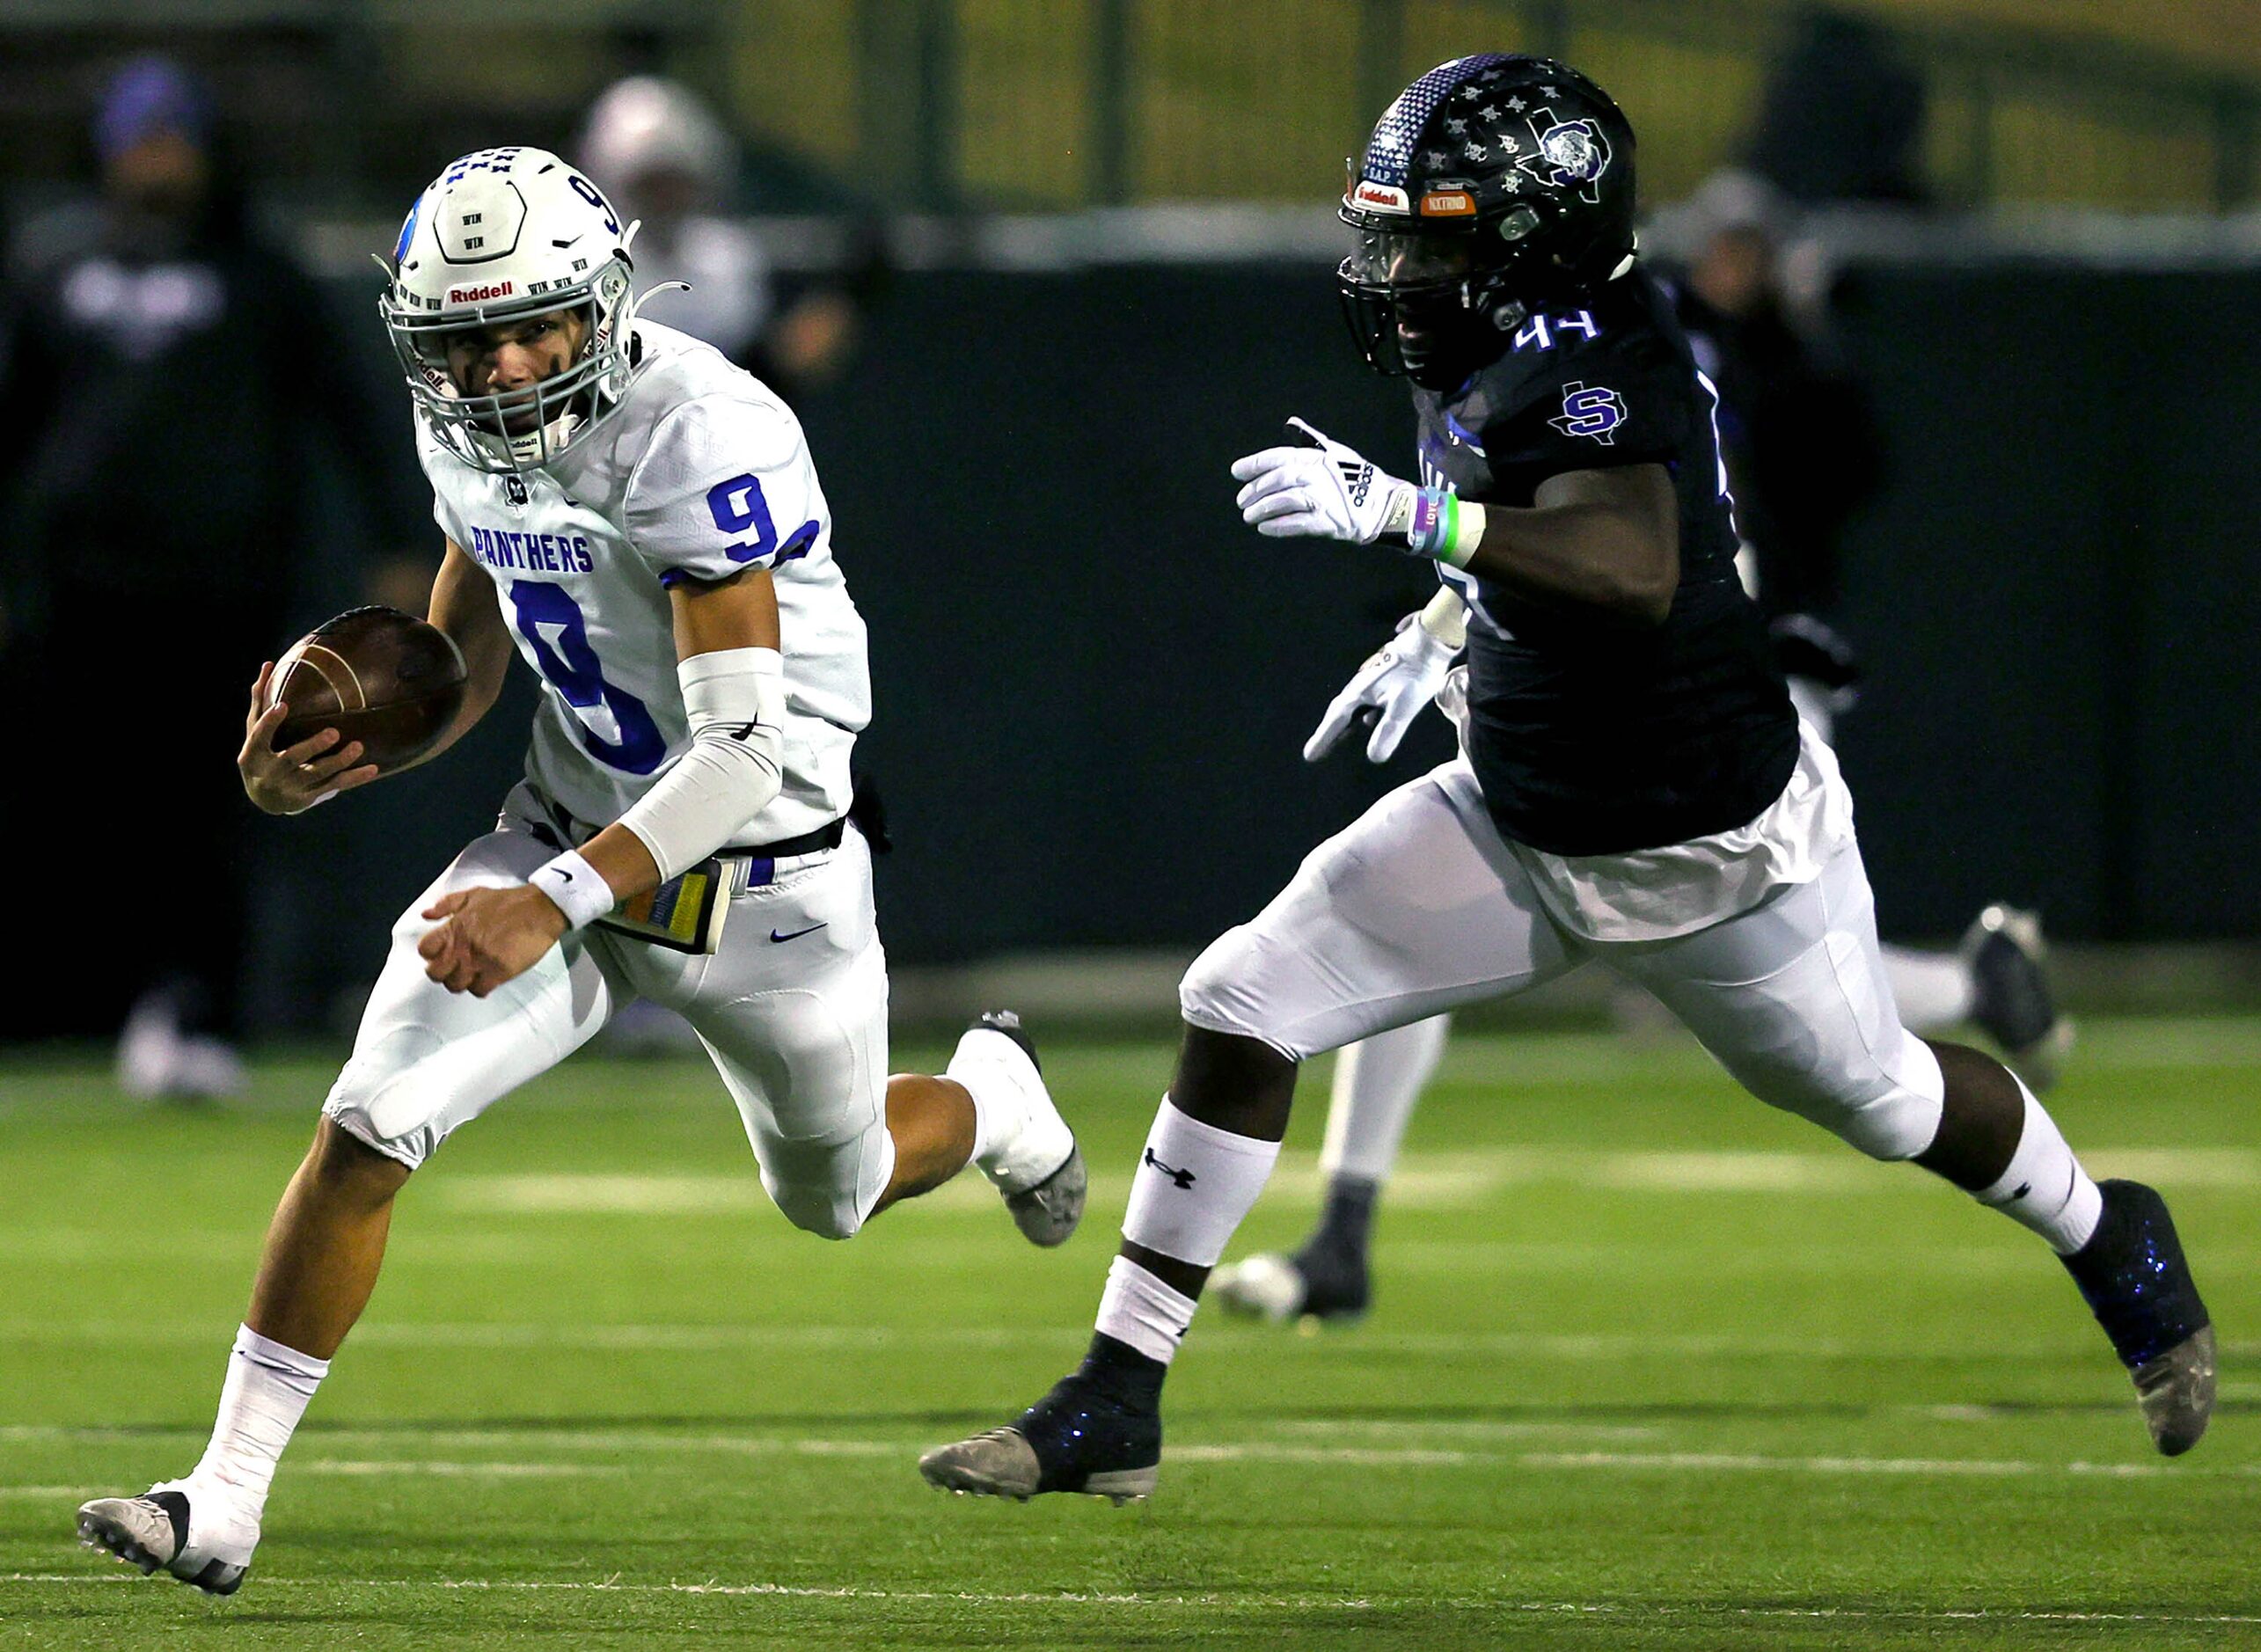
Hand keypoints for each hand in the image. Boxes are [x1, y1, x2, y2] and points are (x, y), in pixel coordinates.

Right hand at [238, 663, 380, 815]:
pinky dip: (354, 778)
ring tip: (358, 746)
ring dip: (339, 761)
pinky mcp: (308, 797)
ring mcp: (290, 787)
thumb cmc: (260, 754)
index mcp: (253, 754)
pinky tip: (373, 769)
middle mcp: (271, 773)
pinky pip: (335, 786)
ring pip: (318, 774)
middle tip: (334, 732)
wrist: (263, 799)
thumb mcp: (254, 733)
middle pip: (292, 758)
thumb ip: (260, 702)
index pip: (260, 736)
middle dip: (313, 746)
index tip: (283, 705)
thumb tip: (268, 664)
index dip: (270, 722)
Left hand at [417, 885, 572, 996]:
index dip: (429, 953)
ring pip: (455, 985)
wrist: (541, 909)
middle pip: (436, 973)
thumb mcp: (474, 894)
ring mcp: (481, 961)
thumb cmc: (510, 901)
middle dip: (441, 972)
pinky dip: (480, 987)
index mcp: (456, 926)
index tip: (437, 953)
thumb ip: (447, 904)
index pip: (425, 949)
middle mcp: (465, 945)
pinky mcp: (499, 972)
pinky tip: (486, 978)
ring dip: (460, 981)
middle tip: (451, 968)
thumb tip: (426, 914)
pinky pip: (479, 990)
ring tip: (469, 974)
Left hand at [1232, 417, 1414, 543]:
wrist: (1382, 504)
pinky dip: (1277, 527)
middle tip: (1241, 500)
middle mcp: (1317, 476)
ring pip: (1283, 502)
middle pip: (1277, 481)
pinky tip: (1264, 528)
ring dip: (1262, 510)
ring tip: (1248, 516)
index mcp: (1316, 458)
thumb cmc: (1356, 477)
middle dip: (1255, 490)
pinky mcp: (1326, 522)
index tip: (1236, 471)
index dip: (1254, 464)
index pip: (1278, 457)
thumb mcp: (1334, 451)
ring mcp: (1321, 499)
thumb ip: (1310, 438)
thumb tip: (1291, 422)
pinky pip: (1295, 525)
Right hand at [1305, 611, 1460, 762]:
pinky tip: (1371, 718)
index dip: (1323, 739)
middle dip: (1329, 731)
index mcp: (1359, 692)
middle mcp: (1359, 684)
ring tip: (1341, 737)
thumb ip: (1388, 731)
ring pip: (1352, 705)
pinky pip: (1365, 698)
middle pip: (1339, 712)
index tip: (1309, 756)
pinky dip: (1361, 712)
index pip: (1336, 721)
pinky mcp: (1382, 674)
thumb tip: (1374, 757)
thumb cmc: (1416, 673)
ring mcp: (1370, 678)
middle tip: (1318, 748)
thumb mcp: (1403, 707)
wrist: (1428, 641)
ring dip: (1345, 722)